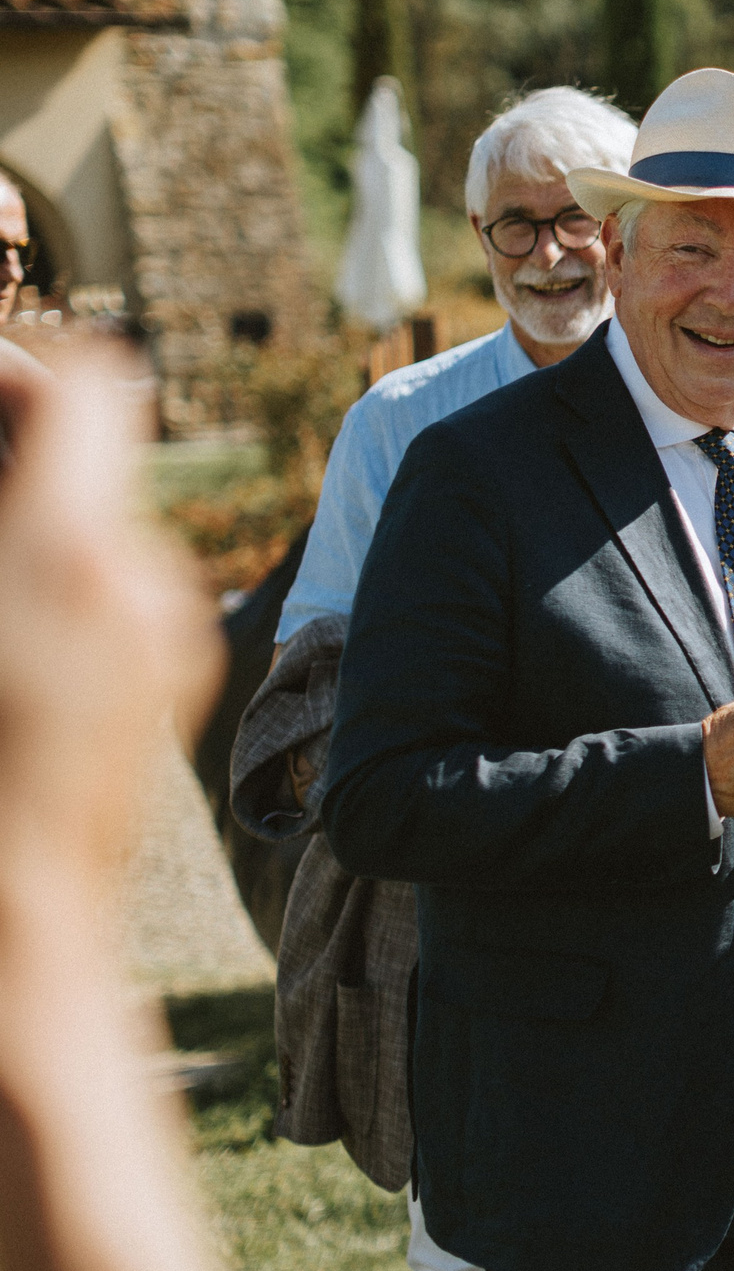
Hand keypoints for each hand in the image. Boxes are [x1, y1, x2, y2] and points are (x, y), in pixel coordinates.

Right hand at [0, 347, 220, 891]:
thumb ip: (12, 501)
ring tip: (7, 584)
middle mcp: (145, 576)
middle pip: (97, 453)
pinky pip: (124, 588)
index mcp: (73, 549)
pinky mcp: (178, 670)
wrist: (18, 901)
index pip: (89, 382)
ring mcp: (172, 626)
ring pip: (108, 522)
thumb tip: (18, 439)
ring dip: (45, 522)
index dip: (24, 369)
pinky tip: (22, 638)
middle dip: (23, 453)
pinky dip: (71, 584)